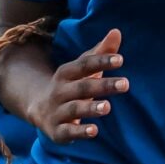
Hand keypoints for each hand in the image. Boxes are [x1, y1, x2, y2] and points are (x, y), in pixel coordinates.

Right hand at [30, 27, 126, 142]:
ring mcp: (57, 111)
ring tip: (108, 107)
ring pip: (74, 108)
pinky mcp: (57, 131)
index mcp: (66, 73)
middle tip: (126, 84)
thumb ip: (100, 52)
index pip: (84, 65)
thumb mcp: (82, 68)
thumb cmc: (70, 85)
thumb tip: (117, 32)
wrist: (38, 108)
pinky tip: (94, 131)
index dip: (101, 62)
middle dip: (103, 85)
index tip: (121, 60)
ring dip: (90, 108)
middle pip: (82, 87)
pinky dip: (80, 132)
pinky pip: (68, 131)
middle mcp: (60, 91)